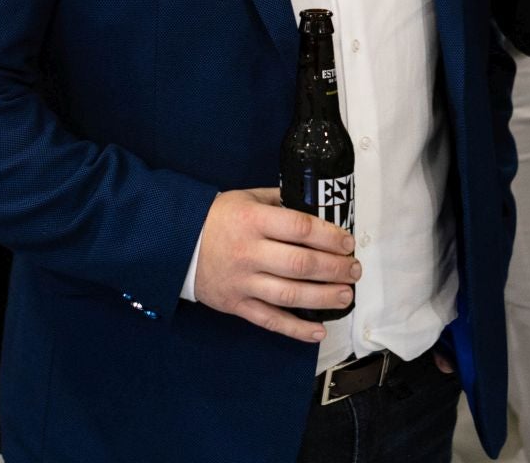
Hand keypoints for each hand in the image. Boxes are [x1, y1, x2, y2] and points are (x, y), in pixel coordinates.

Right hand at [192, 188, 359, 342]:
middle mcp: (249, 252)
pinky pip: (269, 320)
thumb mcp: (245, 198)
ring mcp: (242, 282)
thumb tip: (314, 205)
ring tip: (346, 296)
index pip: (299, 228)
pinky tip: (318, 331)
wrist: (175, 244)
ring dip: (323, 297)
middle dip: (334, 268)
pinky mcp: (236, 305)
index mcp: (252, 220)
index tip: (347, 242)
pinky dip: (295, 329)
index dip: (329, 236)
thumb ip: (278, 201)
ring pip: (289, 294)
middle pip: (300, 263)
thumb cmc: (216, 218)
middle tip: (354, 270)